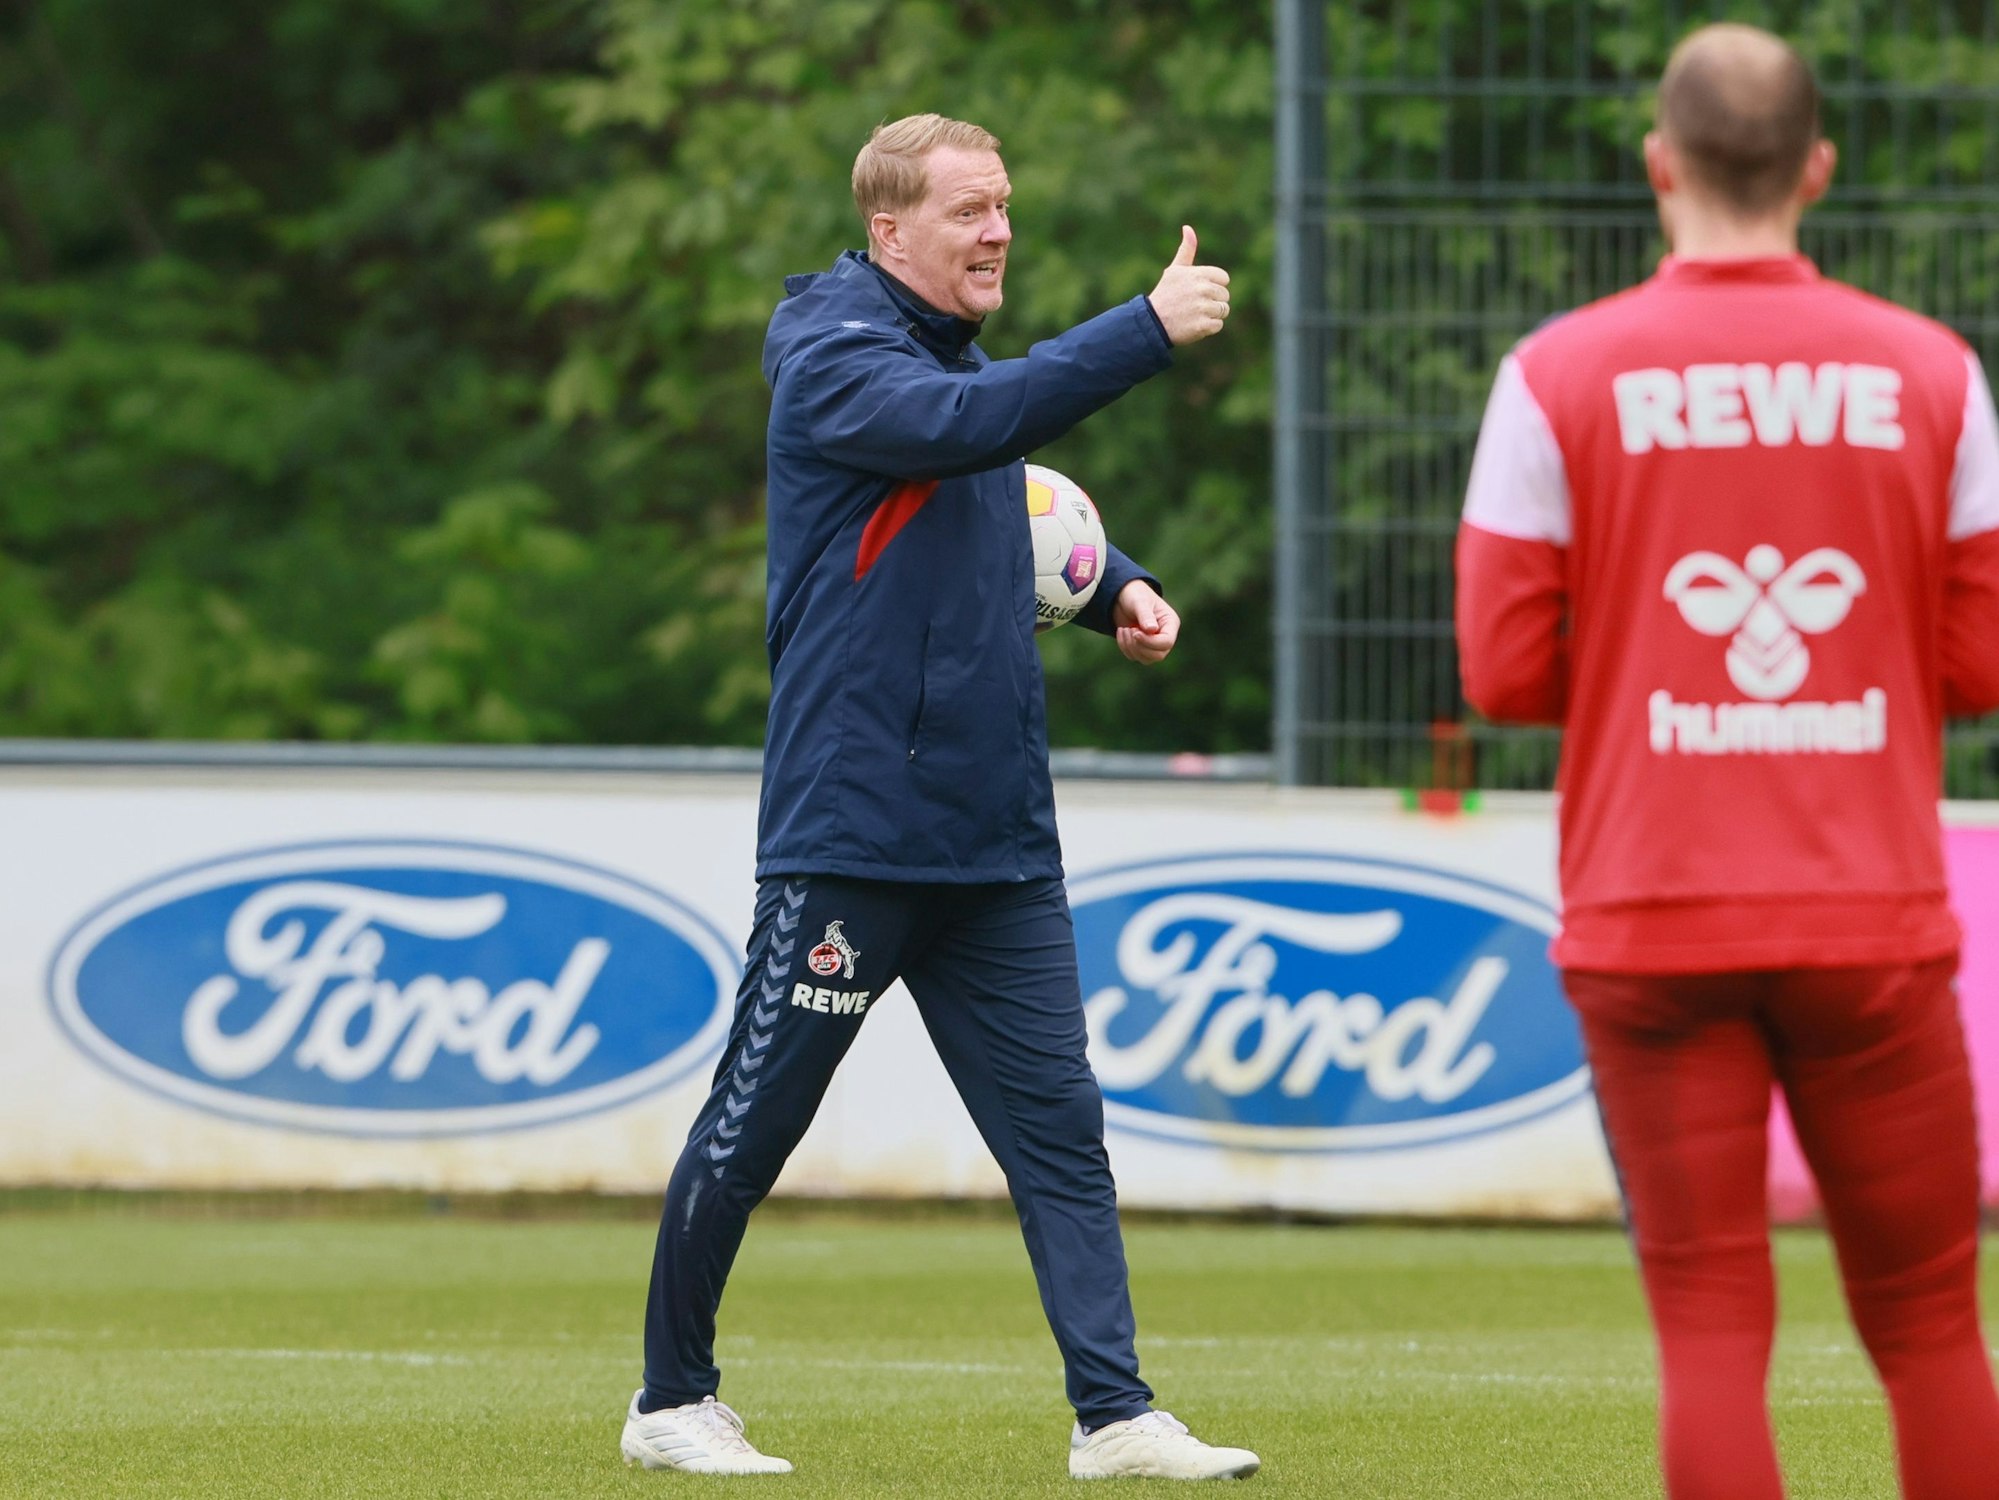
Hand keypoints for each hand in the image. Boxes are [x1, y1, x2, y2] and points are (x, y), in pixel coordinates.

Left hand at [1111, 579, 1179, 664]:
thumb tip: (1152, 630)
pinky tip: (1121, 631)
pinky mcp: (1142, 647)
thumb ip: (1145, 615)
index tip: (1135, 633)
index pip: (1167, 642)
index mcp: (1170, 623)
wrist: (1122, 596)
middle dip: (1140, 646)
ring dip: (1131, 647)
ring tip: (1124, 629)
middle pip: (1158, 655)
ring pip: (1146, 659)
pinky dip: (1124, 646)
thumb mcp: (1140, 602)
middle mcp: (1165, 635)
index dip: (1150, 642)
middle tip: (1129, 630)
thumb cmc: (1135, 595)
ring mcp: (1154, 643)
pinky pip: (1134, 656)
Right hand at [1146, 226, 1230, 345]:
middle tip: (1194, 305)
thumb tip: (1188, 228)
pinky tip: (1194, 324)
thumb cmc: (1165, 295)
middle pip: (1225, 295)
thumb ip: (1186, 250)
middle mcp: (1202, 289)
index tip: (1199, 291)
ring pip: (1223, 310)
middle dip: (1213, 301)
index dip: (1214, 286)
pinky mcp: (1203, 325)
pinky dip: (1208, 327)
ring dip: (1212, 315)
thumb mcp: (1174, 270)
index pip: (1224, 279)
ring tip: (1194, 315)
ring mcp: (1203, 308)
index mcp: (1198, 274)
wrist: (1152, 323)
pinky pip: (1218, 325)